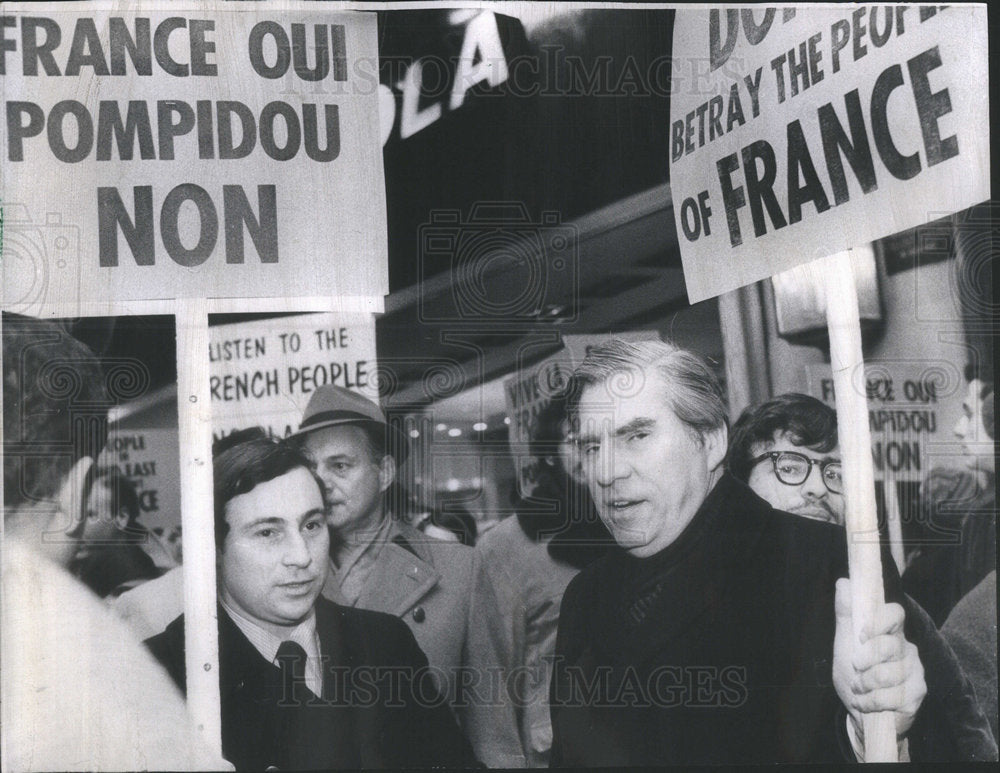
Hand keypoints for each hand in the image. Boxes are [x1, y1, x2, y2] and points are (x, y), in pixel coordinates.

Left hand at [833, 578, 925, 743]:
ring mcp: (915, 671)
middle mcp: (907, 648)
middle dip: (864, 661)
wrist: (860, 713)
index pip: (895, 614)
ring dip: (865, 684)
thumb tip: (844, 582)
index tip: (862, 636)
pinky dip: (871, 701)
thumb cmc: (853, 673)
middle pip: (889, 646)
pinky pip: (892, 696)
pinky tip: (866, 702)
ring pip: (889, 674)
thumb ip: (846, 614)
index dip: (879, 622)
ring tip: (859, 688)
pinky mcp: (917, 694)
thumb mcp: (844, 643)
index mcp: (890, 632)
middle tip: (856, 668)